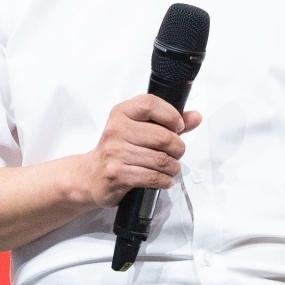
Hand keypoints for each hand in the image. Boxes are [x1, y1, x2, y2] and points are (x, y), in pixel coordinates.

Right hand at [75, 96, 201, 207]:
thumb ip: (167, 122)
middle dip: (178, 148)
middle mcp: (116, 130)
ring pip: (160, 160)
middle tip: (177, 153)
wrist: (90, 176)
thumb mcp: (138, 130)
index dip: (171, 115)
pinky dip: (164, 180)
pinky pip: (152, 177)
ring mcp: (115, 152)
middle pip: (162, 136)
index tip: (179, 127)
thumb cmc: (117, 151)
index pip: (150, 104)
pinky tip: (164, 179)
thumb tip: (195, 117)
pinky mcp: (117, 174)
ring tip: (171, 168)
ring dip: (173, 167)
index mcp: (121, 113)